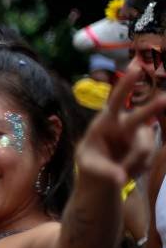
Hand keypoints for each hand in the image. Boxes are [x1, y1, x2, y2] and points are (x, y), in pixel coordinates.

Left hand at [76, 66, 165, 187]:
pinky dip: (138, 168)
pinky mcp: (148, 145)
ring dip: (134, 162)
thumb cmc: (91, 162)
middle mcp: (125, 123)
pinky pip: (149, 158)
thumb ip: (104, 171)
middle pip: (141, 117)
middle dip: (153, 108)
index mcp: (106, 121)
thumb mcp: (89, 167)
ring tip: (120, 169)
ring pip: (145, 147)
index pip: (115, 100)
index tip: (135, 68)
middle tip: (165, 100)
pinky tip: (129, 168)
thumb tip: (120, 179)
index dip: (126, 85)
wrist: (102, 172)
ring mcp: (140, 134)